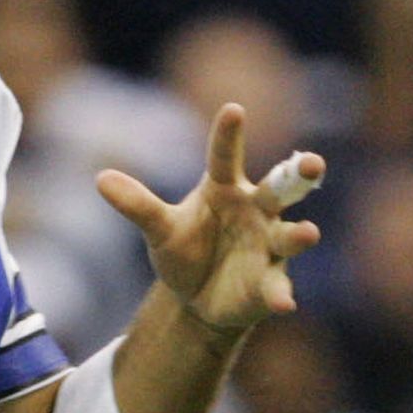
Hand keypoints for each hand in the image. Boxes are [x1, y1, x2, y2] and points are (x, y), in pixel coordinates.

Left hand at [96, 103, 325, 334]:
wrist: (197, 300)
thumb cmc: (186, 249)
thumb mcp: (159, 229)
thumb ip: (138, 205)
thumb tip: (101, 179)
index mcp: (226, 188)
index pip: (225, 156)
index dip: (229, 134)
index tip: (233, 109)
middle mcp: (256, 212)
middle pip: (282, 188)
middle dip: (300, 175)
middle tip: (312, 162)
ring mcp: (268, 247)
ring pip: (290, 236)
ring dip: (299, 235)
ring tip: (308, 233)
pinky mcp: (271, 284)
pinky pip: (278, 287)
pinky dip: (281, 295)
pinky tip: (283, 304)